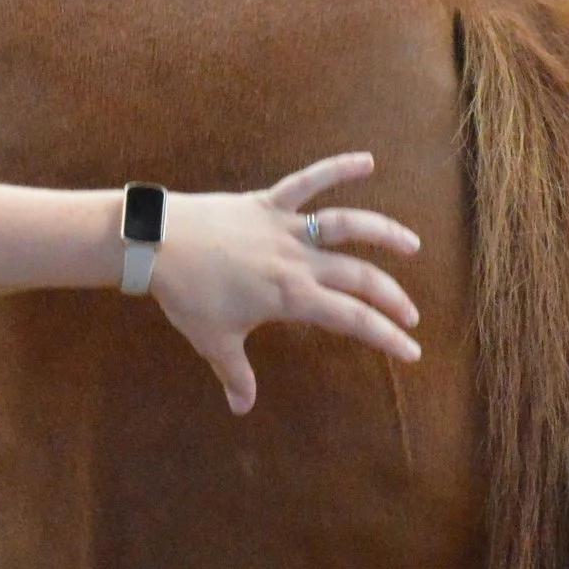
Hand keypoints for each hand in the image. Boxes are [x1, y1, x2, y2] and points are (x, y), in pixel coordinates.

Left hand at [148, 153, 421, 414]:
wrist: (157, 244)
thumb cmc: (185, 294)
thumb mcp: (213, 340)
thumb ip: (235, 374)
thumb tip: (241, 408)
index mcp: (291, 296)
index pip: (353, 319)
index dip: (386, 336)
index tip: (411, 351)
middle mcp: (298, 260)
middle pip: (360, 277)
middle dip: (392, 298)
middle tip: (411, 315)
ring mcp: (285, 227)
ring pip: (347, 225)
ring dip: (383, 232)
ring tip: (411, 244)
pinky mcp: (267, 202)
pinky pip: (308, 181)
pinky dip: (337, 167)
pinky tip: (367, 160)